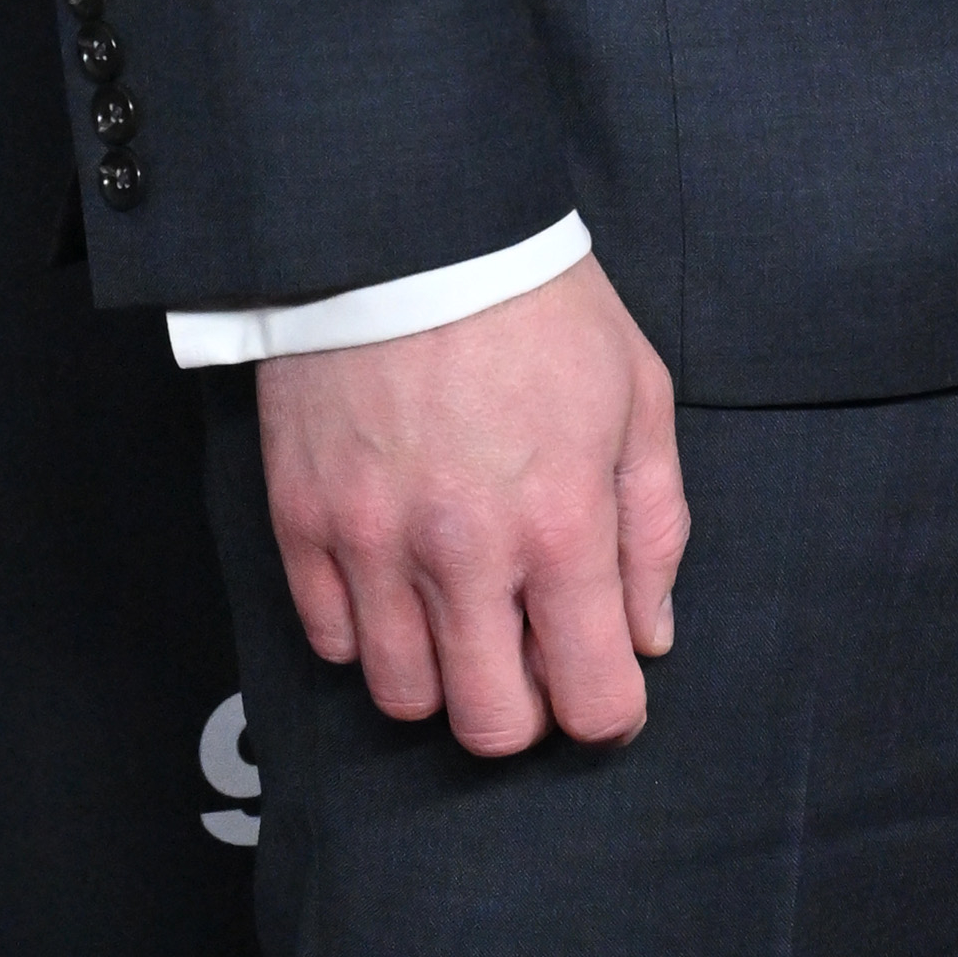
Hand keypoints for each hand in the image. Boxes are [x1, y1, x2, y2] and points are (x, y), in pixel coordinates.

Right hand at [256, 255, 686, 754]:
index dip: (610, 713)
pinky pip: (333, 643)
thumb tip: (649, 634)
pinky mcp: (303, 526)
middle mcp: (463, 552)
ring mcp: (374, 545)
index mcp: (560, 521)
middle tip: (535, 658)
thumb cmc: (541, 306)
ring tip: (466, 613)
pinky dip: (371, 632)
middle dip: (526, 712)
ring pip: (404, 698)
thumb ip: (654, 526)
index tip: (609, 692)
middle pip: (491, 727)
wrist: (413, 228)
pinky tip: (402, 579)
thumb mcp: (638, 394)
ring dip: (445, 675)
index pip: (592, 696)